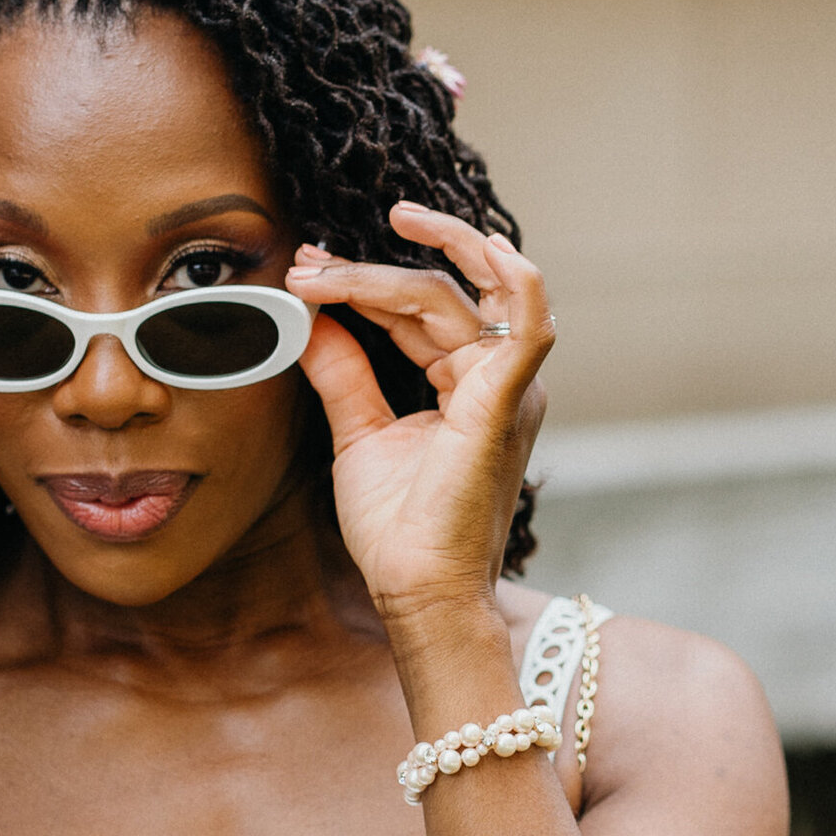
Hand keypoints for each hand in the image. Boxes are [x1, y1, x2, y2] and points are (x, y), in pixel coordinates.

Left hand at [287, 207, 552, 622]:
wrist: (417, 589)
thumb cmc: (399, 528)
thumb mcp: (359, 434)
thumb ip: (343, 373)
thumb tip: (309, 319)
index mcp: (466, 382)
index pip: (416, 310)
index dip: (360, 284)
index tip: (305, 269)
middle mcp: (493, 376)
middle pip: (433, 294)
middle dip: (364, 273)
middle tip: (305, 261)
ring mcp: (505, 386)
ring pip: (453, 297)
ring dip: (386, 274)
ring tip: (325, 263)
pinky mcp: (508, 401)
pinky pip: (531, 325)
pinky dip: (518, 279)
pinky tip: (489, 247)